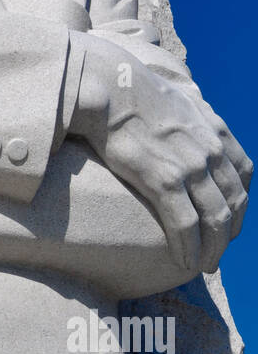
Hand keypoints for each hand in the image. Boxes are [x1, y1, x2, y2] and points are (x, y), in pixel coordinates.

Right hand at [69, 34, 251, 272]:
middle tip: (217, 253)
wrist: (109, 88)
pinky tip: (185, 261)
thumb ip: (194, 109)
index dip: (240, 203)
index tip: (229, 220)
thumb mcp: (179, 96)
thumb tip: (193, 107)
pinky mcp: (164, 181)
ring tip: (204, 265)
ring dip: (213, 248)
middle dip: (229, 233)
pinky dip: (189, 247)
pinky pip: (185, 224)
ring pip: (215, 219)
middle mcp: (211, 151)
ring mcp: (190, 167)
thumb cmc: (134, 91)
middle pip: (233, 203)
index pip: (243, 175)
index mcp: (216, 131)